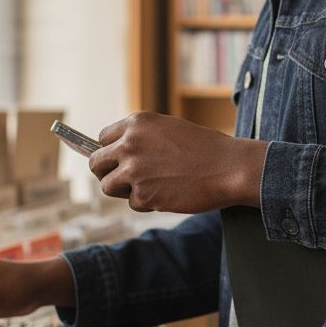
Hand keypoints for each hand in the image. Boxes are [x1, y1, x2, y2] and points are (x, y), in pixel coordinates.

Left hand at [88, 112, 267, 213]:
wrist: (229, 167)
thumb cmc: (205, 148)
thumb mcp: (168, 130)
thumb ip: (141, 138)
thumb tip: (116, 154)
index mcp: (137, 123)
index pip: (102, 139)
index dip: (111, 151)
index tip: (118, 160)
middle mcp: (129, 144)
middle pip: (96, 163)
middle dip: (108, 172)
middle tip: (125, 179)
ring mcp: (134, 171)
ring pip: (107, 186)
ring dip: (124, 190)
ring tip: (149, 187)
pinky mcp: (143, 195)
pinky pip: (132, 203)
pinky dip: (146, 203)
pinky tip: (167, 194)